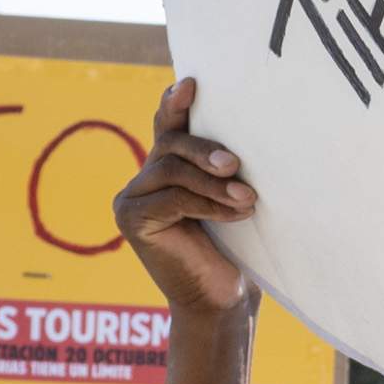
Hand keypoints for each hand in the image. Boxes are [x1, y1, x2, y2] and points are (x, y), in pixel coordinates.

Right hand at [114, 78, 257, 316]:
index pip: (170, 125)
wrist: (224, 300)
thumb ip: (227, 168)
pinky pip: (171, 199)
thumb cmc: (239, 248)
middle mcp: (145, 177)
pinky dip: (207, 204)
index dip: (177, 103)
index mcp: (169, 166)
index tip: (193, 83)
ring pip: (171, 169)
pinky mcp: (131, 220)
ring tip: (247, 199)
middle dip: (206, 148)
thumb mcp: (236, 199)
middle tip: (237, 164)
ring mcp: (133, 197)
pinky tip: (236, 215)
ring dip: (213, 182)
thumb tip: (253, 126)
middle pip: (170, 143)